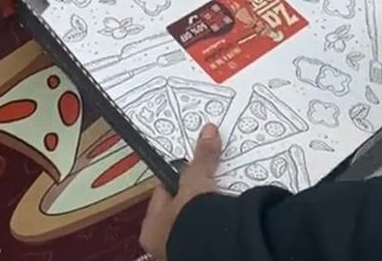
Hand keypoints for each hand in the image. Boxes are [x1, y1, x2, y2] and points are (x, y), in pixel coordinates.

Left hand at [139, 125, 222, 260]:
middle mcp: (162, 242)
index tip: (193, 166)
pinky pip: (210, 231)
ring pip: (195, 221)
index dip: (178, 177)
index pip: (162, 194)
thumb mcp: (196, 183)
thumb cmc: (191, 220)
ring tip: (225, 193)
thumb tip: (208, 132)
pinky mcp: (202, 251)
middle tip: (211, 179)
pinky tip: (230, 211)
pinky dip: (218, 221)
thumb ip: (201, 159)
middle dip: (195, 194)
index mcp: (151, 227)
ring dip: (207, 209)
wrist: (214, 247)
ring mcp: (182, 249)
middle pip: (180, 209)